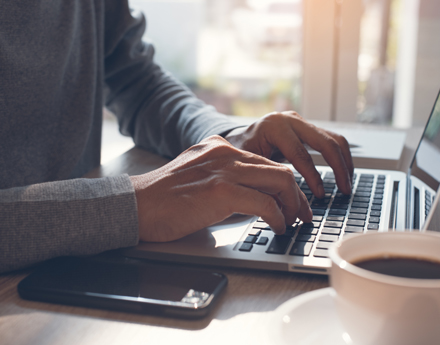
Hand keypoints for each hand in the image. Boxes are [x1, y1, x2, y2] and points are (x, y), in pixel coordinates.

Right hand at [130, 135, 311, 241]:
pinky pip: (265, 202)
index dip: (285, 184)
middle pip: (279, 169)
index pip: (265, 162)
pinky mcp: (221, 191)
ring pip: (280, 180)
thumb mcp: (198, 177)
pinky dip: (277, 217)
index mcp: (220, 148)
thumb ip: (224, 179)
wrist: (135, 204)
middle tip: (302, 214)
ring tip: (292, 222)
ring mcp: (224, 170)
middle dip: (297, 195)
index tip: (293, 202)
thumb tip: (252, 196)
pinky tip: (276, 227)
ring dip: (293, 205)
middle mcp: (226, 153)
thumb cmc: (163, 198)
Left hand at [224, 111, 353, 196]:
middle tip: (344, 190)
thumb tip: (287, 200)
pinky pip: (331, 140)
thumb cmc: (239, 153)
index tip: (320, 195)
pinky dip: (340, 157)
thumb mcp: (248, 163)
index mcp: (274, 127)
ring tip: (347, 184)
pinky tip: (343, 174)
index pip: (300, 154)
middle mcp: (290, 120)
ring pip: (334, 139)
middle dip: (338, 168)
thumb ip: (267, 176)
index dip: (313, 177)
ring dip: (344, 162)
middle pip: (325, 142)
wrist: (238, 138)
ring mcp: (301, 122)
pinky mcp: (308, 127)